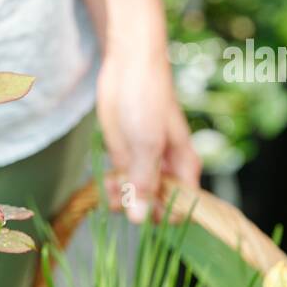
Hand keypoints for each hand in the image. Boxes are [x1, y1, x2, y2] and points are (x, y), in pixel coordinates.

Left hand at [96, 42, 200, 222]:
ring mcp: (144, 165)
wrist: (128, 68)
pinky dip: (112, 190)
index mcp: (183, 167)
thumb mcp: (147, 143)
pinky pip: (121, 184)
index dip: (163, 217)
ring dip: (121, 202)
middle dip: (137, 210)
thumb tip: (141, 218)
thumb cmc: (147, 100)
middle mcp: (166, 170)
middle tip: (119, 201)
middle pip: (156, 206)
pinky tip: (103, 187)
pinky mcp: (125, 158)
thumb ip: (144, 181)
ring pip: (136, 198)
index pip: (182, 207)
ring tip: (109, 192)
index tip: (142, 216)